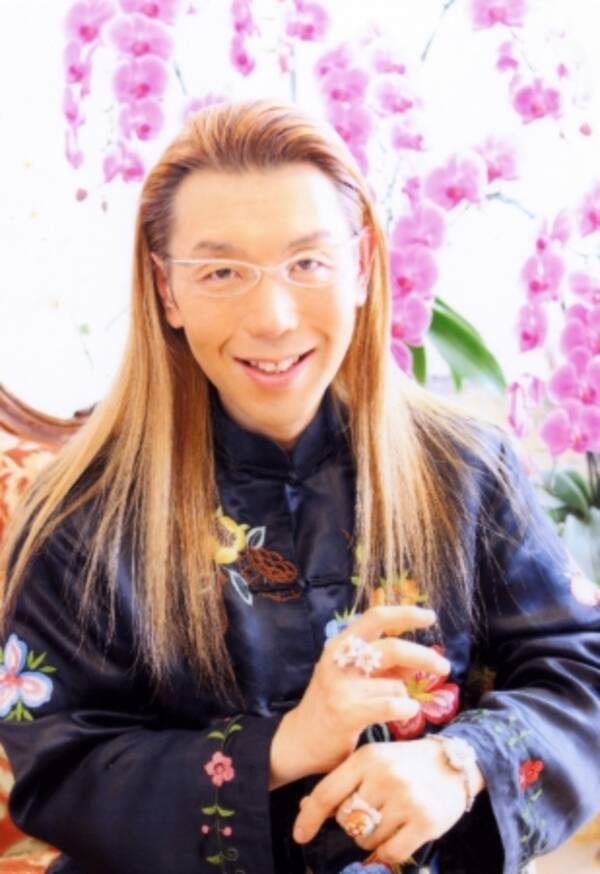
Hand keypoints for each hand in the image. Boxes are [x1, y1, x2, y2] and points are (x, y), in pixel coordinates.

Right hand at [269, 606, 449, 788]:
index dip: (405, 614)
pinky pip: (392, 705)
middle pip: (392, 647)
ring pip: (396, 683)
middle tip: (444, 666)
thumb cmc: (331, 705)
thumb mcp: (353, 676)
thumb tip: (418, 660)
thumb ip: (383, 666)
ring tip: (398, 707)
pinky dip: (406, 709)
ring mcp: (341, 686)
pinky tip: (404, 713)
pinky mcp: (346, 712)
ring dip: (406, 696)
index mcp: (340, 644)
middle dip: (424, 656)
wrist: (299, 741)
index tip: (430, 616)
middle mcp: (338, 659)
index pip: (376, 617)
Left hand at [292, 737, 479, 865]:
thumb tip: (304, 808)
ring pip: (367, 838)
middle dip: (351, 823)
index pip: (328, 792)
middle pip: (346, 819)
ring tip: (387, 820)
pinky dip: (387, 850)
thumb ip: (342, 782)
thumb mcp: (372, 761)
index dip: (309, 816)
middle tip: (369, 813)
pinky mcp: (425, 821)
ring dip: (370, 838)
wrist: (453, 763)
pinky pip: (390, 852)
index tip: (300, 835)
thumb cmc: (404, 763)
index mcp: (367, 757)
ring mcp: (406, 799)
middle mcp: (385, 776)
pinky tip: (397, 834)